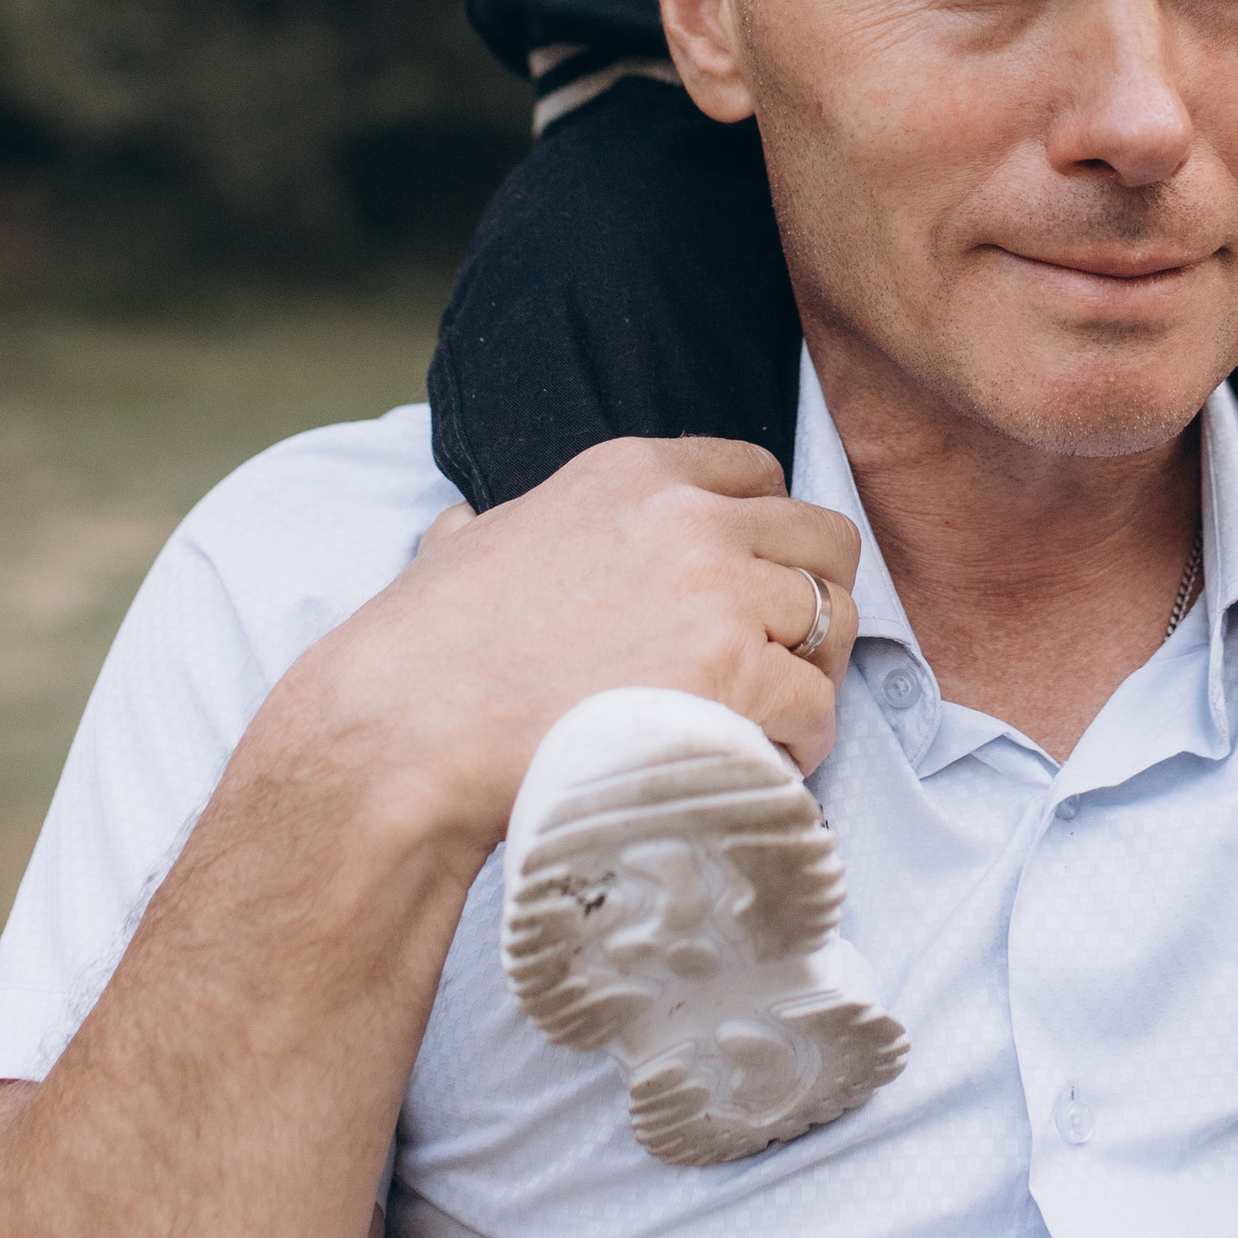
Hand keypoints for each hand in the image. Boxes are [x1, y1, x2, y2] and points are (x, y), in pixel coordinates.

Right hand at [290, 439, 864, 878]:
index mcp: (630, 473)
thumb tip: (467, 531)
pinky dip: (800, 743)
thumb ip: (494, 528)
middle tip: (780, 663)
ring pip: (835, 622)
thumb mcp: (461, 549)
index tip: (752, 591)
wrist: (402, 735)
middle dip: (813, 602)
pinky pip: (816, 706)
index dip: (767, 538)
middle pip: (824, 540)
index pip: (758, 473)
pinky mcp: (732, 674)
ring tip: (769, 724)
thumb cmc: (419, 654)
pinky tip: (757, 764)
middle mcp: (689, 518)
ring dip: (811, 677)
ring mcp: (716, 592)